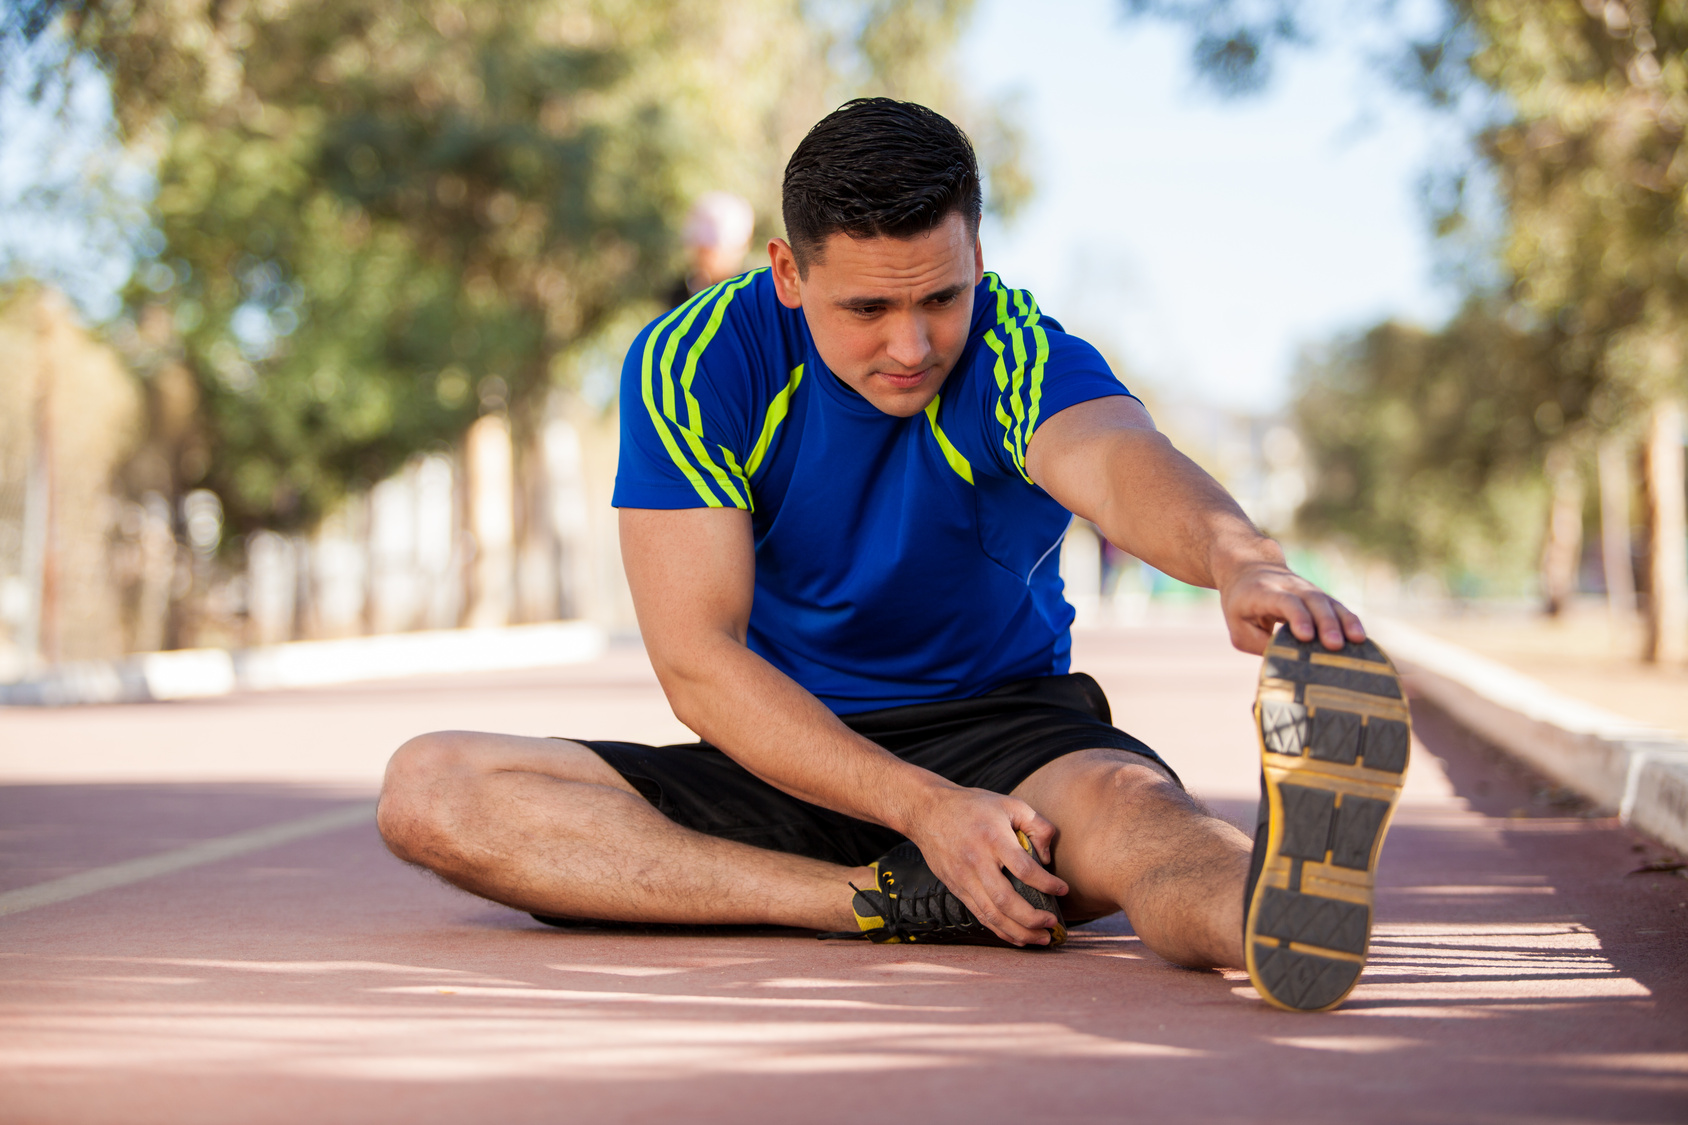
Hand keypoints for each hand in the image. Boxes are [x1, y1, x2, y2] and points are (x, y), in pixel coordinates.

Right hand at [902, 786, 1068, 945]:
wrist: (928, 810)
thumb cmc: (974, 806)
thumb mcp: (1010, 804)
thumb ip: (1037, 825)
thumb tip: (1047, 858)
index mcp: (993, 839)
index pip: (1024, 870)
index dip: (1047, 884)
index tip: (1063, 889)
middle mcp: (977, 862)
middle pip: (1007, 901)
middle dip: (1033, 918)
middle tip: (1053, 923)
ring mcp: (964, 878)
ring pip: (992, 915)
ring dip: (1019, 932)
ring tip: (1041, 938)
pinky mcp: (956, 888)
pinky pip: (980, 915)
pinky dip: (1000, 930)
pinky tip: (1018, 937)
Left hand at [1217, 557, 1364, 655]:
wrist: (1249, 569)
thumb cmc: (1241, 605)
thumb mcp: (1238, 627)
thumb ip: (1259, 644)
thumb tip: (1285, 660)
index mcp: (1265, 591)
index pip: (1286, 601)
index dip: (1298, 617)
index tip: (1306, 636)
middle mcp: (1290, 586)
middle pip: (1312, 600)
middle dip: (1326, 623)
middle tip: (1335, 646)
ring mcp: (1308, 589)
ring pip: (1329, 601)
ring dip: (1344, 621)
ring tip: (1356, 641)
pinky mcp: (1320, 597)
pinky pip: (1338, 607)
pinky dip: (1350, 621)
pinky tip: (1360, 638)